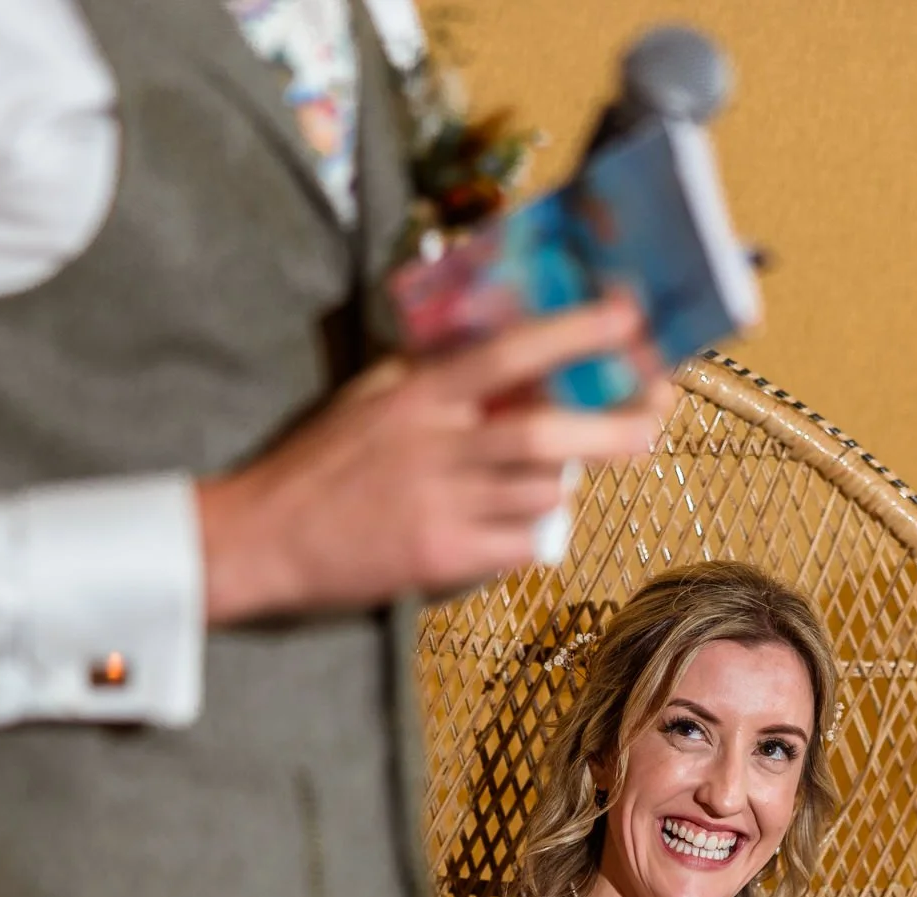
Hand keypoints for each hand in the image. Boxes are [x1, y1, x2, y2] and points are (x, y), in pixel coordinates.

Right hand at [196, 294, 673, 622]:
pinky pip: (521, 546)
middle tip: (655, 419)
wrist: (261, 539)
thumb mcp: (373, 397)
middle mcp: (438, 446)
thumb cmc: (319, 464)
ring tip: (551, 480)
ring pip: (544, 493)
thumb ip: (435, 374)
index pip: (514, 352)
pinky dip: (529, 535)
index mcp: (421, 394)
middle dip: (615, 426)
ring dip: (563, 485)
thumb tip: (500, 346)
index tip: (630, 318)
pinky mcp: (443, 559)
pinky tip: (506, 528)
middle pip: (549, 433)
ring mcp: (443, 505)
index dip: (579, 331)